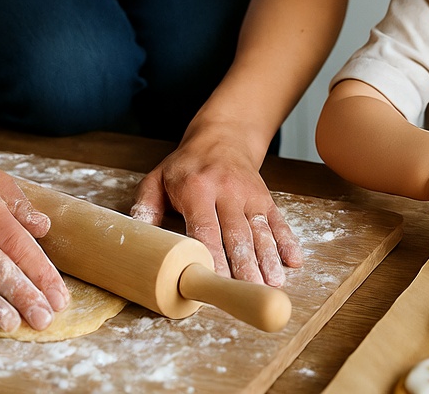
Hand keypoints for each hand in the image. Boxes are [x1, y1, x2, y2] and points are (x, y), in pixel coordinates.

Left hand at [131, 126, 301, 285]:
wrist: (222, 136)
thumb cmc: (186, 166)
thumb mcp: (157, 178)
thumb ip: (145, 206)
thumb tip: (135, 237)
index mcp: (197, 187)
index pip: (205, 227)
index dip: (212, 256)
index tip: (214, 282)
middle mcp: (227, 190)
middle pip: (237, 233)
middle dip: (244, 265)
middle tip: (248, 292)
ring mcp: (250, 194)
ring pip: (260, 230)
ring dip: (267, 259)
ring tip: (272, 285)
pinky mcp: (265, 198)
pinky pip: (278, 220)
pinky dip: (287, 241)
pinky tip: (294, 262)